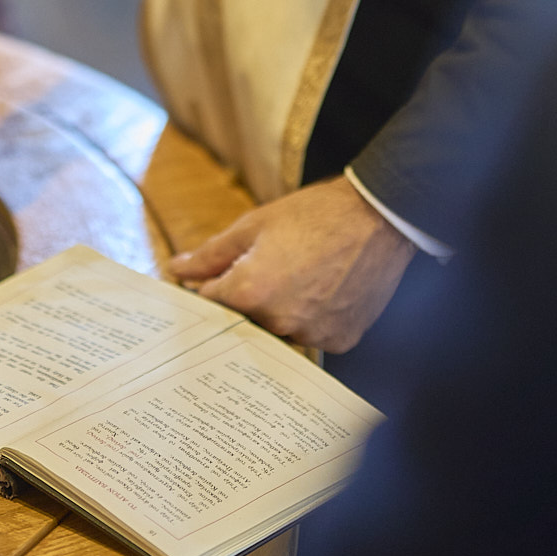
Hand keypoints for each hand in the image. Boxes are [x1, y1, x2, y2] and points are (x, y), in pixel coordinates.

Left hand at [167, 175, 414, 353]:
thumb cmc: (316, 215)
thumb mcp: (255, 225)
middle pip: (243, 322)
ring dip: (277, 312)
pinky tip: (320, 290)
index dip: (208, 288)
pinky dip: (308, 318)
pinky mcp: (338, 340)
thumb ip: (211, 254)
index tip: (213, 280)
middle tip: (266, 271)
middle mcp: (279, 322)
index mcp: (251, 292)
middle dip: (244, 300)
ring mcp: (311, 334)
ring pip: (278, 331)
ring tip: (298, 276)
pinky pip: (310, 335)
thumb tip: (177, 269)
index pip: (210, 304)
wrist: (378, 218)